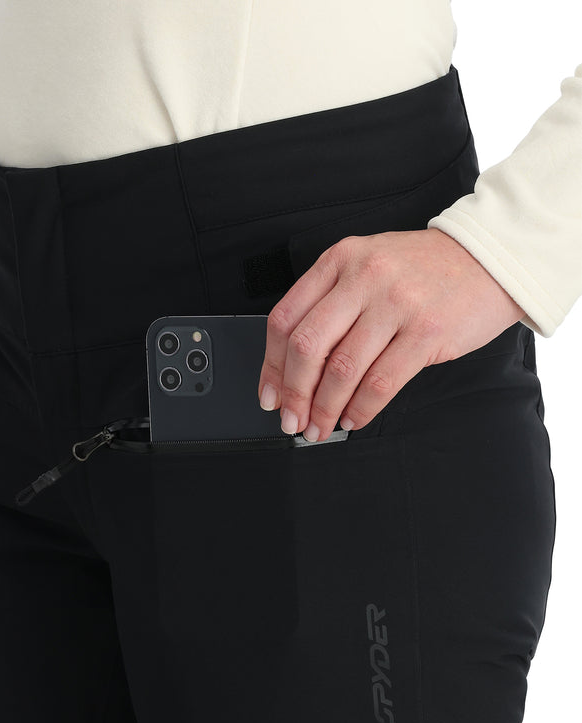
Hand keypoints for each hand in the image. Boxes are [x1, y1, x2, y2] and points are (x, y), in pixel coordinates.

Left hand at [257, 227, 525, 440]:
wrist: (488, 259)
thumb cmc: (420, 270)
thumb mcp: (365, 267)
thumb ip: (328, 305)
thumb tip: (291, 369)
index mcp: (339, 261)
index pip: (286, 319)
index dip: (271, 366)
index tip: (270, 395)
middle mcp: (363, 278)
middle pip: (307, 346)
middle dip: (294, 393)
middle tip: (291, 419)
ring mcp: (396, 303)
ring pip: (342, 369)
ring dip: (325, 408)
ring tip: (320, 426)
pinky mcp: (427, 331)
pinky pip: (381, 382)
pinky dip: (361, 409)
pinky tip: (354, 419)